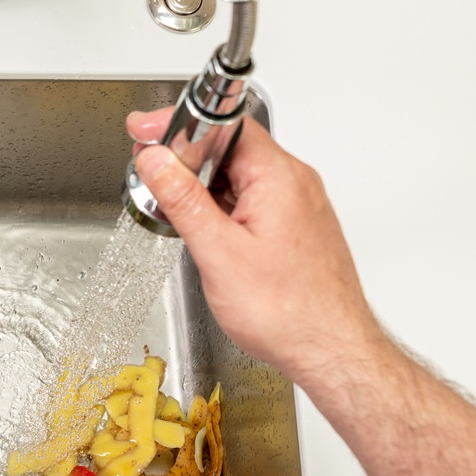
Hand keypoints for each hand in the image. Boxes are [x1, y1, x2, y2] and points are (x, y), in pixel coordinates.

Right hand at [127, 109, 381, 386]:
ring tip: (173, 210)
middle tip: (149, 175)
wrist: (330, 350)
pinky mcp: (295, 228)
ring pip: (240, 177)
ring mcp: (297, 206)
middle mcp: (294, 184)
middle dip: (185, 159)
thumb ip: (183, 200)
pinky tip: (204, 231)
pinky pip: (252, 201)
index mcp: (278, 178)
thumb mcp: (218, 252)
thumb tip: (156, 160)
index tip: (145, 130)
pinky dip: (222, 207)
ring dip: (202, 187)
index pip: (225, 126)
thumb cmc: (288, 311)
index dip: (179, 124)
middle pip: (230, 149)